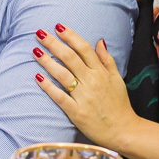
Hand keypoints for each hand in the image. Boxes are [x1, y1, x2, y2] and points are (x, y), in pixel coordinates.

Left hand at [32, 24, 137, 149]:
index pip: (84, 49)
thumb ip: (107, 59)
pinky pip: (59, 97)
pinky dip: (48, 86)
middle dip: (54, 44)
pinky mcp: (76, 112)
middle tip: (39, 33)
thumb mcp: (117, 79)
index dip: (70, 36)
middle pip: (70, 58)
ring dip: (47, 61)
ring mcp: (83, 97)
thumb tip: (100, 41)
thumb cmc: (119, 105)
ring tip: (35, 51)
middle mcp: (92, 81)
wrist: (123, 130)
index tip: (58, 27)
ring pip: (62, 74)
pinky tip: (37, 77)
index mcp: (101, 72)